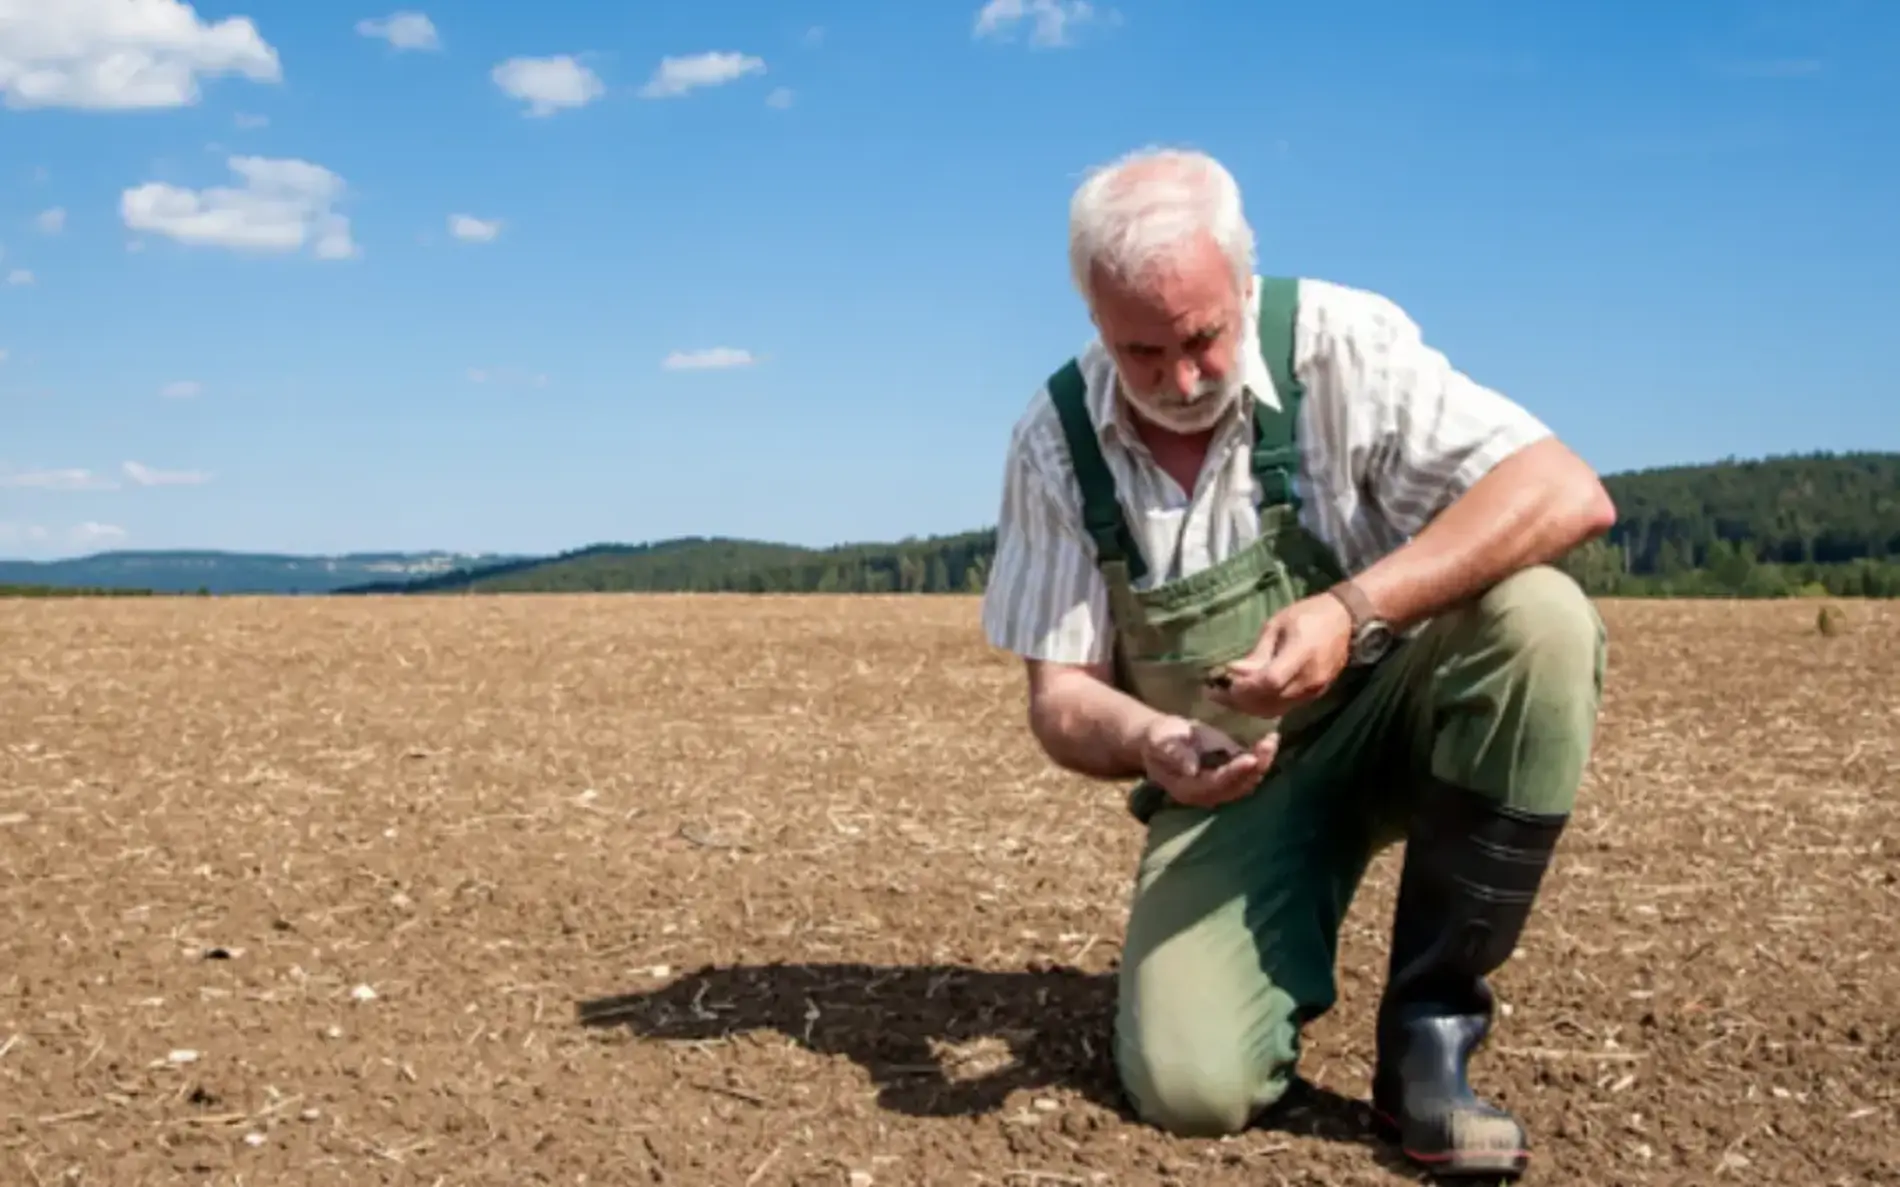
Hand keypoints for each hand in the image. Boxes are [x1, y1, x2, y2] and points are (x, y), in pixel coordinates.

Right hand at [1136, 714, 1278, 808]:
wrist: (1161, 741)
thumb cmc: (1158, 740)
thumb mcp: (1160, 743)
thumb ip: (1175, 755)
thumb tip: (1191, 768)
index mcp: (1188, 789)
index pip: (1215, 784)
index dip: (1234, 772)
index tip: (1250, 758)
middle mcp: (1207, 794)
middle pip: (1237, 787)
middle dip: (1256, 767)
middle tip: (1268, 744)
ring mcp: (1221, 787)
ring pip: (1248, 781)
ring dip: (1263, 762)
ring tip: (1272, 740)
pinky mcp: (1231, 776)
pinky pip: (1250, 772)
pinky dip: (1262, 758)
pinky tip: (1270, 740)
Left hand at [1206, 593, 1353, 718]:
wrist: (1345, 621)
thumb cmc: (1308, 615)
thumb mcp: (1277, 625)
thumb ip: (1257, 653)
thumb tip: (1232, 672)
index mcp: (1301, 654)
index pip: (1270, 682)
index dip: (1245, 687)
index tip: (1225, 683)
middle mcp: (1310, 678)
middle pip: (1270, 702)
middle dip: (1241, 701)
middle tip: (1218, 693)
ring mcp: (1315, 691)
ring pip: (1276, 710)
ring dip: (1250, 706)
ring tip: (1230, 695)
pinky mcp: (1315, 696)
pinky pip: (1285, 708)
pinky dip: (1264, 705)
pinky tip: (1250, 696)